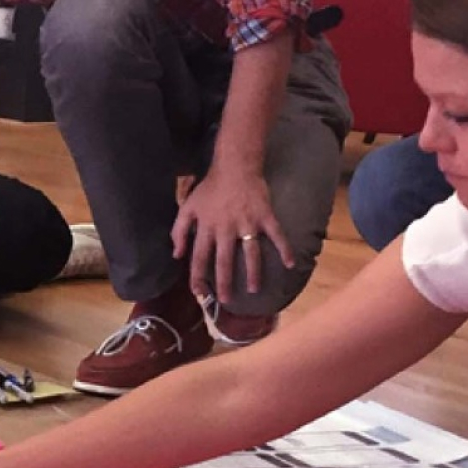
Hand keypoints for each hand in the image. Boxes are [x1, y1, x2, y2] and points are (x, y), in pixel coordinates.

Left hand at [172, 170, 290, 306]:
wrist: (235, 167)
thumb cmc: (210, 188)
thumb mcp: (188, 207)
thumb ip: (179, 230)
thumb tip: (176, 254)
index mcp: (207, 227)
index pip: (199, 257)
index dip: (197, 276)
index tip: (198, 293)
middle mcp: (226, 228)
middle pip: (225, 260)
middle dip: (224, 282)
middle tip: (226, 299)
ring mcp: (247, 223)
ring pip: (250, 253)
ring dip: (252, 273)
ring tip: (253, 289)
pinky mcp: (265, 216)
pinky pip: (276, 235)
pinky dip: (284, 249)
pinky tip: (290, 264)